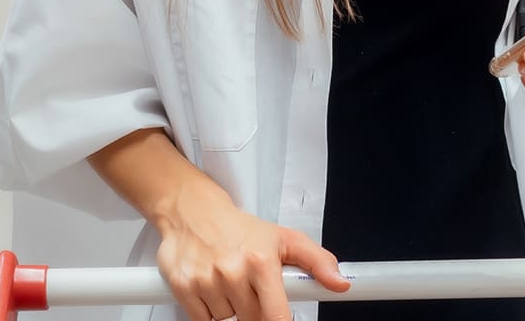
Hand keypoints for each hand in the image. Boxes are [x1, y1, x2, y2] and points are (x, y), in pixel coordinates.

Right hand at [153, 177, 349, 320]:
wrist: (194, 213)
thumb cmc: (242, 229)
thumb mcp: (286, 239)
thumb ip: (317, 262)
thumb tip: (341, 283)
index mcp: (262, 262)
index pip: (276, 316)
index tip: (279, 319)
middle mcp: (233, 272)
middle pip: (252, 320)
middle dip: (255, 310)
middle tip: (253, 290)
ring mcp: (206, 281)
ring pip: (227, 320)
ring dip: (231, 309)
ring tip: (231, 284)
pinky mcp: (183, 288)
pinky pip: (202, 320)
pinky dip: (209, 311)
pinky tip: (213, 289)